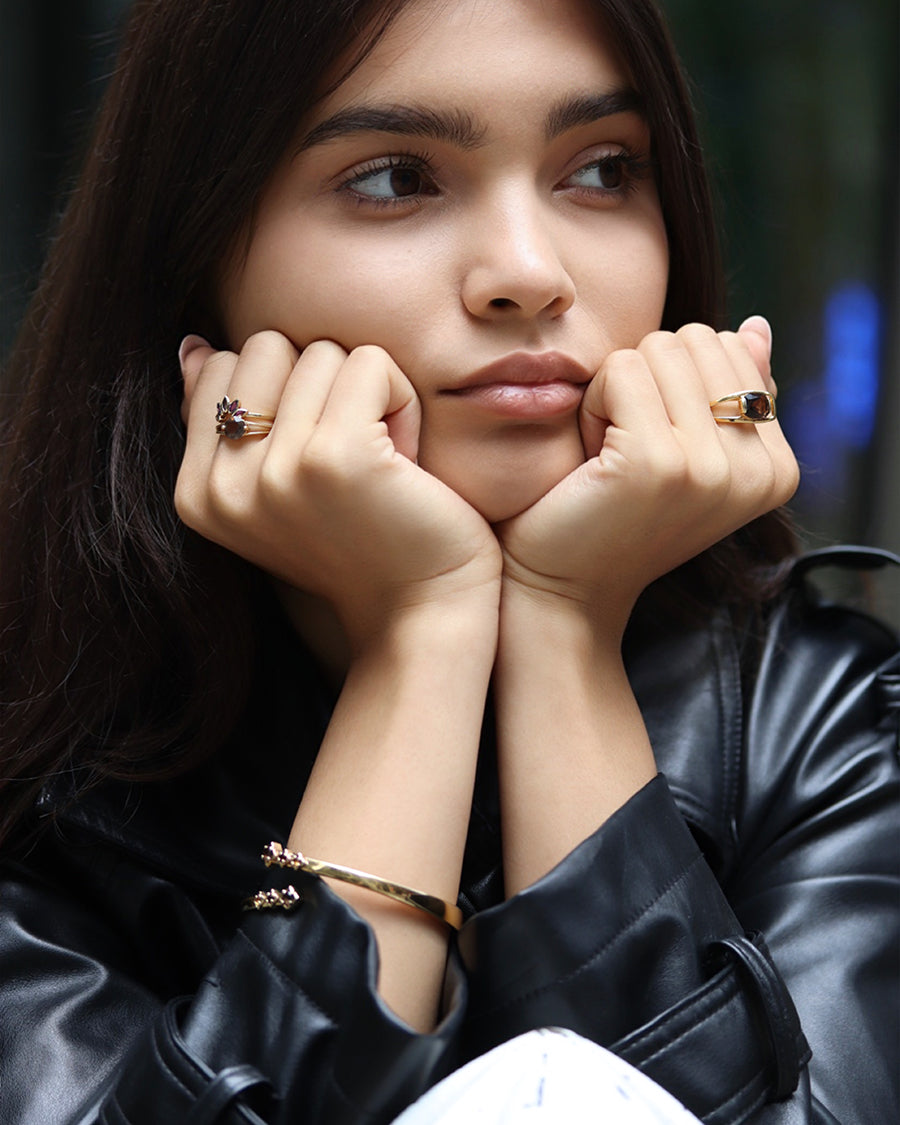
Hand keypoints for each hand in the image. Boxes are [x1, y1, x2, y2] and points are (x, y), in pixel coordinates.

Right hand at [175, 332, 500, 649]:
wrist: (421, 613)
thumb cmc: (363, 544)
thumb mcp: (278, 488)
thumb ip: (227, 421)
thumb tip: (193, 346)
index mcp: (197, 494)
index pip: (221, 366)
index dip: (286, 394)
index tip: (317, 462)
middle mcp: (223, 487)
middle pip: (267, 347)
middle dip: (322, 385)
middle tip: (355, 456)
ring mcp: (275, 472)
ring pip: (321, 353)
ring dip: (367, 396)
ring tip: (381, 464)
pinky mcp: (334, 457)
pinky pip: (369, 363)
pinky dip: (401, 399)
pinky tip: (405, 460)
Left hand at [496, 320, 798, 634]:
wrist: (563, 587)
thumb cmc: (614, 514)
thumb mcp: (685, 450)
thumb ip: (726, 390)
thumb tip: (755, 325)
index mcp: (778, 468)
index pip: (730, 347)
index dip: (673, 382)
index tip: (655, 447)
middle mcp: (759, 471)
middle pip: (696, 339)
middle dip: (647, 380)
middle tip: (626, 448)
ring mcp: (713, 468)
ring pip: (658, 348)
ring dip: (617, 391)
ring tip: (610, 454)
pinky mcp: (659, 462)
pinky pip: (621, 370)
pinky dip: (593, 403)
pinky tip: (592, 457)